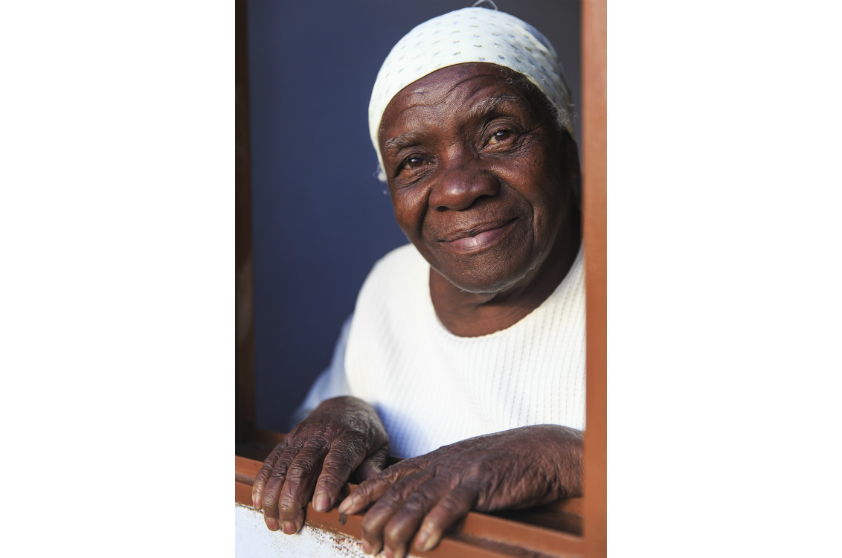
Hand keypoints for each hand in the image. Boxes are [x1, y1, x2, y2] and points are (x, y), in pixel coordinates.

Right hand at [251, 396, 388, 534]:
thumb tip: (371, 496)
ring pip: (284, 465)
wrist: (345, 405)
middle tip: (291, 524)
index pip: (337, 462)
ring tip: (274, 520)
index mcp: (349, 438)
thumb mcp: (380, 446)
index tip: (321, 506)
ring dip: (275, 495)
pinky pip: (273, 459)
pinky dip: (264, 480)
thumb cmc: (365, 431)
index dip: (328, 483)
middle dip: (293, 498)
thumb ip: (374, 470)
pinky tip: (260, 500)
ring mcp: (302, 436)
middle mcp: (322, 435)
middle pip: (303, 467)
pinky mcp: (288, 438)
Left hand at [337, 425, 581, 557]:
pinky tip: (423, 543)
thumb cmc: (501, 464)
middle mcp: (440, 465)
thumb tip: (415, 504)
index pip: (390, 476)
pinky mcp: (479, 483)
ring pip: (417, 501)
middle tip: (365, 545)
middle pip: (397, 492)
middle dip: (375, 519)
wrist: (539, 451)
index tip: (343, 510)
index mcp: (434, 461)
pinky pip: (452, 506)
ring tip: (388, 552)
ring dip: (399, 529)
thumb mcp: (462, 467)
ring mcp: (458, 473)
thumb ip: (438, 481)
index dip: (365, 494)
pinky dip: (435, 525)